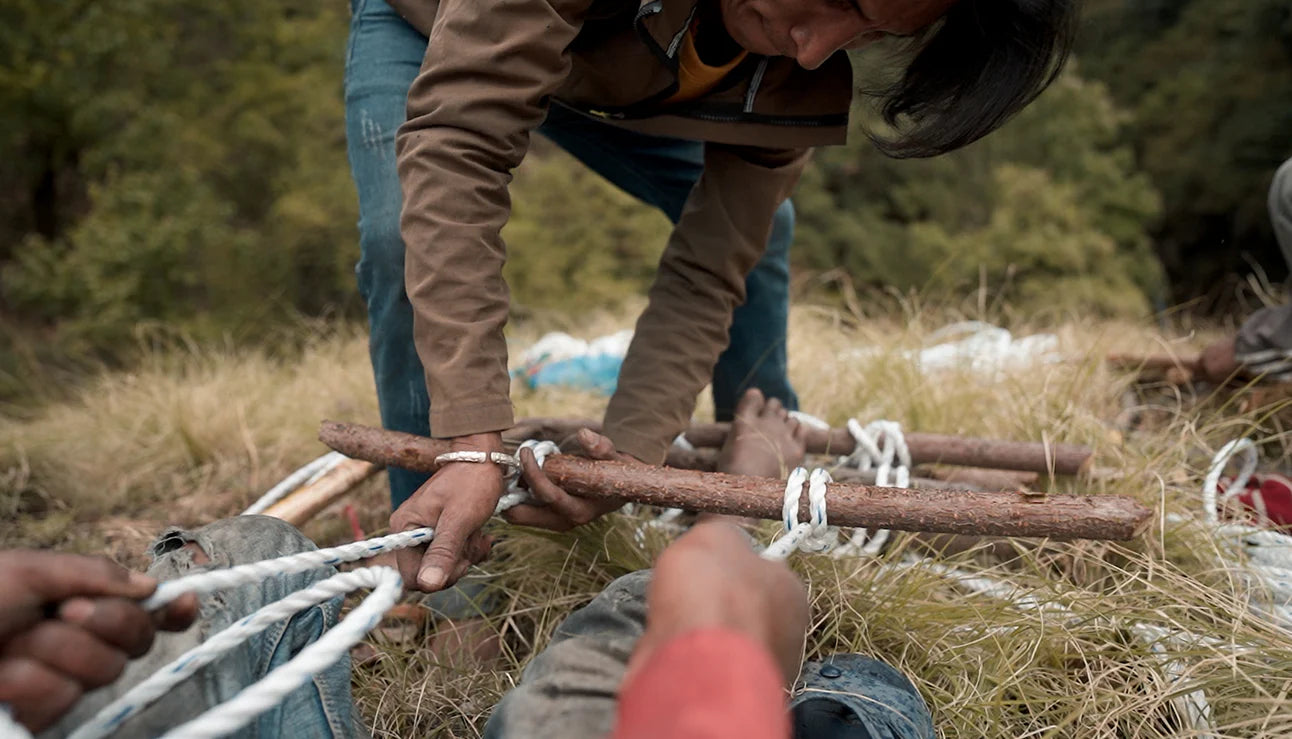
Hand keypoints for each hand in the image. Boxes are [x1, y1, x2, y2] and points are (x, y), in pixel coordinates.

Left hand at [0, 550, 197, 731]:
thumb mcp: (28, 571)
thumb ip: (92, 573)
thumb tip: (146, 585)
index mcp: (80, 601)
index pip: (142, 609)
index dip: (171, 609)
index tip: (180, 600)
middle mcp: (79, 640)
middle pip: (138, 639)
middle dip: (107, 623)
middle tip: (66, 611)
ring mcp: (61, 679)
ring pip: (102, 670)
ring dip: (54, 652)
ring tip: (13, 644)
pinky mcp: (40, 713)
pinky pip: (63, 697)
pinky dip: (30, 681)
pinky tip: (3, 675)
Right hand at [391, 432, 502, 592]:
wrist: (482, 458)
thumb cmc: (471, 483)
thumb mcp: (459, 520)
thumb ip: (443, 552)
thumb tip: (428, 585)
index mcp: (404, 528)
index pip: (412, 576)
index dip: (438, 577)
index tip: (461, 560)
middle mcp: (408, 532)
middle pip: (428, 573)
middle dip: (455, 564)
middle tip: (473, 543)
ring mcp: (423, 532)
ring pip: (442, 566)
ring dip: (466, 555)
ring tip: (478, 535)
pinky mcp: (438, 531)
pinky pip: (451, 555)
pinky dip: (468, 550)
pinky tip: (480, 536)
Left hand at [502, 428, 630, 530]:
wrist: (624, 487)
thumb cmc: (617, 471)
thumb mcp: (614, 457)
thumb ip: (601, 447)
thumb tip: (584, 435)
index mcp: (580, 510)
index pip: (548, 496)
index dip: (533, 473)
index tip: (526, 452)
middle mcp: (564, 521)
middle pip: (521, 515)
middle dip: (511, 492)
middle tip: (513, 465)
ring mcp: (554, 521)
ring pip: (517, 514)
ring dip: (512, 492)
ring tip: (520, 466)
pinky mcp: (548, 517)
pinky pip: (522, 509)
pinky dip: (516, 493)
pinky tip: (524, 473)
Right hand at [628, 522, 808, 685]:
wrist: (695, 663)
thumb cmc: (712, 593)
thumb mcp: (716, 535)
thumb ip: (722, 532)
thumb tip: (720, 532)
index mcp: (791, 592)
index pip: (766, 569)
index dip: (731, 560)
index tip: (705, 557)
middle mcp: (786, 635)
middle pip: (742, 606)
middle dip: (710, 597)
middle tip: (683, 588)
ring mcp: (761, 669)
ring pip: (721, 638)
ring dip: (694, 626)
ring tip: (670, 617)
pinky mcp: (729, 694)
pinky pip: (701, 663)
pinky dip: (682, 653)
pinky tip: (667, 645)